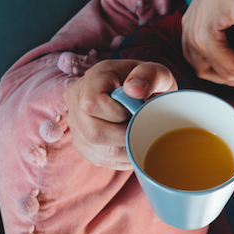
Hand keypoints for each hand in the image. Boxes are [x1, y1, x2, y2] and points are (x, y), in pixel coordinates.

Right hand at [62, 60, 177, 169]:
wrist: (145, 96)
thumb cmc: (151, 84)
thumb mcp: (158, 74)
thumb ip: (150, 75)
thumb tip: (133, 90)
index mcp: (94, 77)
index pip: (92, 103)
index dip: (118, 113)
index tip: (134, 109)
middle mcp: (76, 99)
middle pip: (94, 132)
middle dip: (125, 136)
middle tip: (141, 126)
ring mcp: (76, 122)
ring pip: (99, 149)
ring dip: (127, 149)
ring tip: (139, 135)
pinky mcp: (82, 142)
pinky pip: (101, 159)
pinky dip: (123, 158)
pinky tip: (133, 146)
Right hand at [182, 0, 233, 89]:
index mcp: (204, 36)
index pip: (233, 68)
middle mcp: (191, 38)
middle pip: (220, 73)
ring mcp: (186, 33)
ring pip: (203, 70)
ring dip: (227, 78)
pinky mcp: (188, 27)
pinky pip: (196, 58)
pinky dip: (212, 67)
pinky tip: (229, 69)